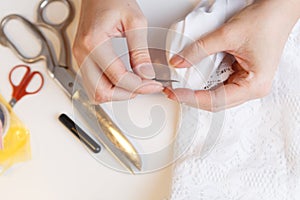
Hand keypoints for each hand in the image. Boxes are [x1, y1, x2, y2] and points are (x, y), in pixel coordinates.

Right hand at [73, 0, 162, 102]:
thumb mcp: (135, 22)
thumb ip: (141, 51)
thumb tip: (146, 74)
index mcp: (94, 42)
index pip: (118, 77)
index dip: (139, 85)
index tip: (153, 84)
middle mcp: (83, 53)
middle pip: (102, 92)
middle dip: (127, 94)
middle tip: (145, 87)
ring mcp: (80, 58)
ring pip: (95, 93)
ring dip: (117, 94)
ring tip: (135, 86)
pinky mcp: (83, 60)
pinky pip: (94, 84)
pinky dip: (110, 88)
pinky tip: (123, 82)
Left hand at [164, 0, 299, 110]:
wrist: (277, 10)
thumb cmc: (265, 21)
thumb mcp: (227, 35)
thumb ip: (199, 50)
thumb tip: (178, 63)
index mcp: (254, 85)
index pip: (216, 100)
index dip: (192, 98)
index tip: (175, 92)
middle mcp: (252, 89)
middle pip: (215, 102)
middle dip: (192, 97)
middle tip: (172, 91)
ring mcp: (247, 83)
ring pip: (216, 96)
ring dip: (197, 92)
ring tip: (179, 86)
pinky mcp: (241, 76)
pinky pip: (219, 85)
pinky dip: (204, 83)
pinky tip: (192, 79)